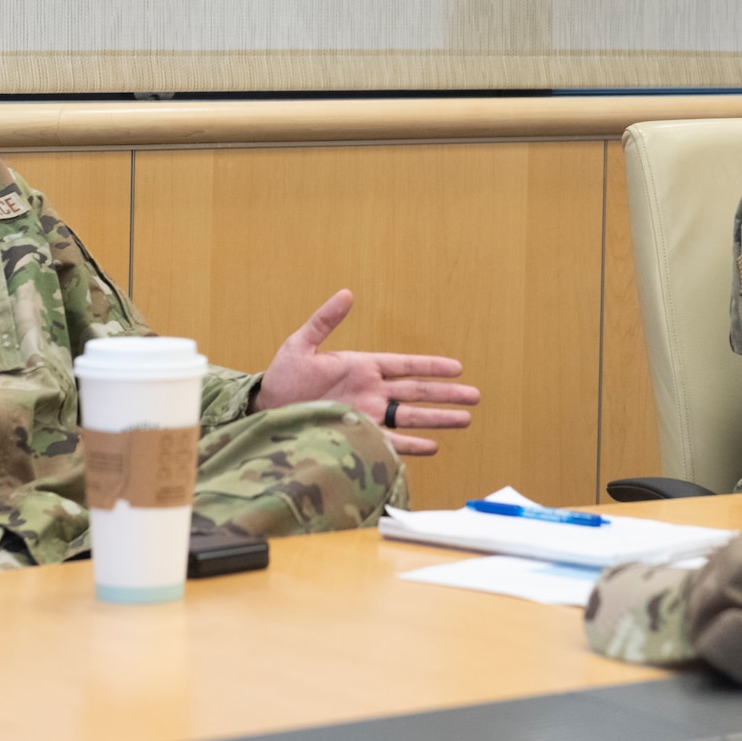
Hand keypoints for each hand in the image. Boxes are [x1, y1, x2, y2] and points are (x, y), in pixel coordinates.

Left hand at [250, 289, 479, 455]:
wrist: (266, 411)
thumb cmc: (283, 377)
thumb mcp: (302, 345)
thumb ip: (325, 321)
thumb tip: (346, 293)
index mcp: (362, 367)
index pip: (405, 365)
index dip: (431, 366)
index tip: (457, 368)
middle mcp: (371, 392)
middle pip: (417, 392)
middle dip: (446, 394)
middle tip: (475, 396)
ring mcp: (366, 416)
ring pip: (410, 417)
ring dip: (438, 419)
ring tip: (465, 420)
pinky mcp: (357, 436)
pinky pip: (389, 442)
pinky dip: (411, 445)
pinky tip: (432, 447)